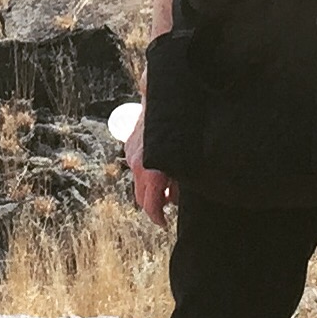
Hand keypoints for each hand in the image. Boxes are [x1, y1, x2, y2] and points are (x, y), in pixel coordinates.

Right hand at [126, 106, 178, 227]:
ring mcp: (131, 152)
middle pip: (141, 196)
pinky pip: (137, 166)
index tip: (165, 223)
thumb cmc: (181, 125)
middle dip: (155, 205)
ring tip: (171, 188)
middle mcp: (137, 162)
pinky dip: (147, 173)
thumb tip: (178, 196)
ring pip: (138, 181)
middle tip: (170, 207)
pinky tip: (164, 170)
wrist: (165, 94)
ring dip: (152, 189)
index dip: (157, 217)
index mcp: (151, 168)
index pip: (150, 203)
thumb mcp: (186, 157)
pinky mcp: (131, 143)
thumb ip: (181, 178)